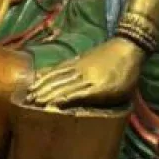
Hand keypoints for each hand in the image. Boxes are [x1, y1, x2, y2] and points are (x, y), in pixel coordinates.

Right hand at [24, 37, 142, 108]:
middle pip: (63, 85)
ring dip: (43, 84)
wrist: (128, 47)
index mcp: (99, 86)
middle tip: (30, 103)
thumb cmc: (127, 75)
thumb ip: (103, 102)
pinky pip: (61, 66)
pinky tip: (39, 76)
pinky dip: (48, 72)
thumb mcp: (121, 93)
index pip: (74, 94)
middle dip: (45, 94)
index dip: (58, 100)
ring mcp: (81, 65)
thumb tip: (83, 111)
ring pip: (59, 75)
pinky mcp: (79, 59)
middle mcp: (87, 75)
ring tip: (29, 92)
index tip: (44, 107)